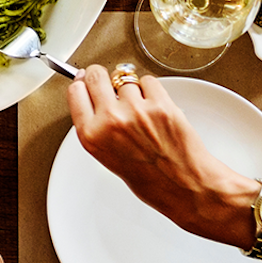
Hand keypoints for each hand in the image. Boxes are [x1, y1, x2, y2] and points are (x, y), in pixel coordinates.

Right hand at [67, 66, 257, 248]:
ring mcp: (136, 110)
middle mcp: (110, 120)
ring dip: (133, 90)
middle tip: (111, 84)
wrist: (185, 186)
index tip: (87, 81)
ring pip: (126, 79)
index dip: (83, 83)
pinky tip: (156, 109)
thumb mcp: (108, 157)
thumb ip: (98, 127)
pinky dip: (152, 90)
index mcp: (92, 136)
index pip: (76, 91)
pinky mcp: (160, 104)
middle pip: (97, 75)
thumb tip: (94, 99)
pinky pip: (149, 81)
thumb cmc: (151, 179)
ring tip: (143, 112)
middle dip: (103, 77)